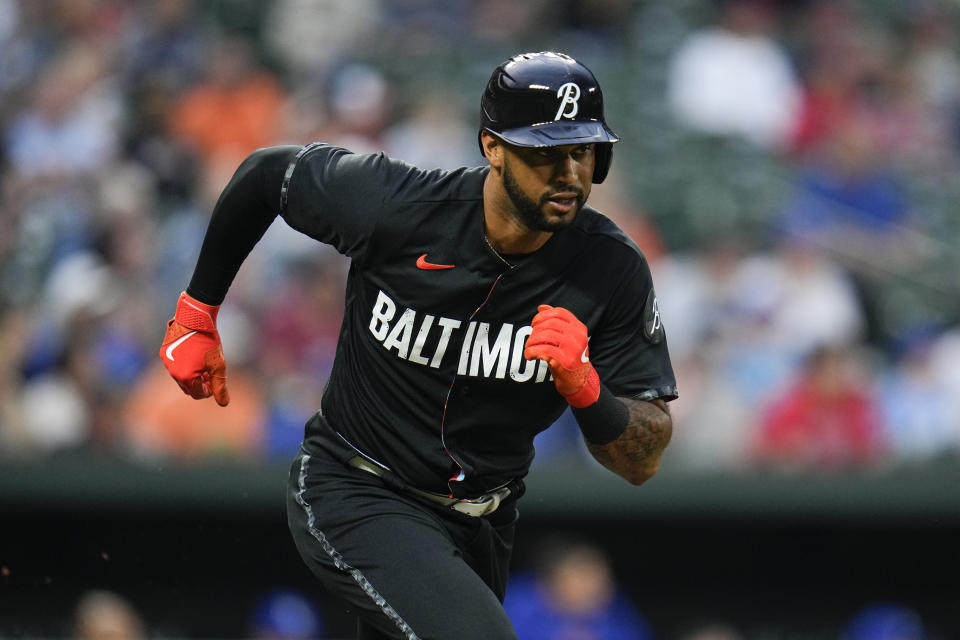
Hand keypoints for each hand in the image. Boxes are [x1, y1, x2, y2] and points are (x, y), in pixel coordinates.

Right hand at [158, 291, 229, 405]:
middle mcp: (172, 372)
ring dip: (191, 374)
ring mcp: (167, 362)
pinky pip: (174, 364)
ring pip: (180, 376)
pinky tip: (194, 354)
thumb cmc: (208, 342)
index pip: (198, 394)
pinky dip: (184, 364)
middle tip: (210, 373)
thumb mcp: (218, 365)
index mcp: (185, 377)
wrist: (195, 318)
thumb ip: (220, 386)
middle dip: (200, 384)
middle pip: (188, 387)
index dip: (209, 391)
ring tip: (203, 363)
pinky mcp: (164, 351)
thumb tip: (224, 403)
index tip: (215, 381)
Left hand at [524, 305, 599, 407]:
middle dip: (535, 330)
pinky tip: (529, 356)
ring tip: (528, 348)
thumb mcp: (565, 337)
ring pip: (546, 336)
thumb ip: (556, 322)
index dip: (543, 316)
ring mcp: (574, 348)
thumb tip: (541, 307)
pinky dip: (532, 351)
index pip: (559, 313)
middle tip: (530, 339)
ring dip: (532, 341)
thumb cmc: (568, 356)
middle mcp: (578, 336)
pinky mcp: (566, 361)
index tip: (534, 324)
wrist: (578, 380)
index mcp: (579, 328)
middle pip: (550, 324)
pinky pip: (543, 350)